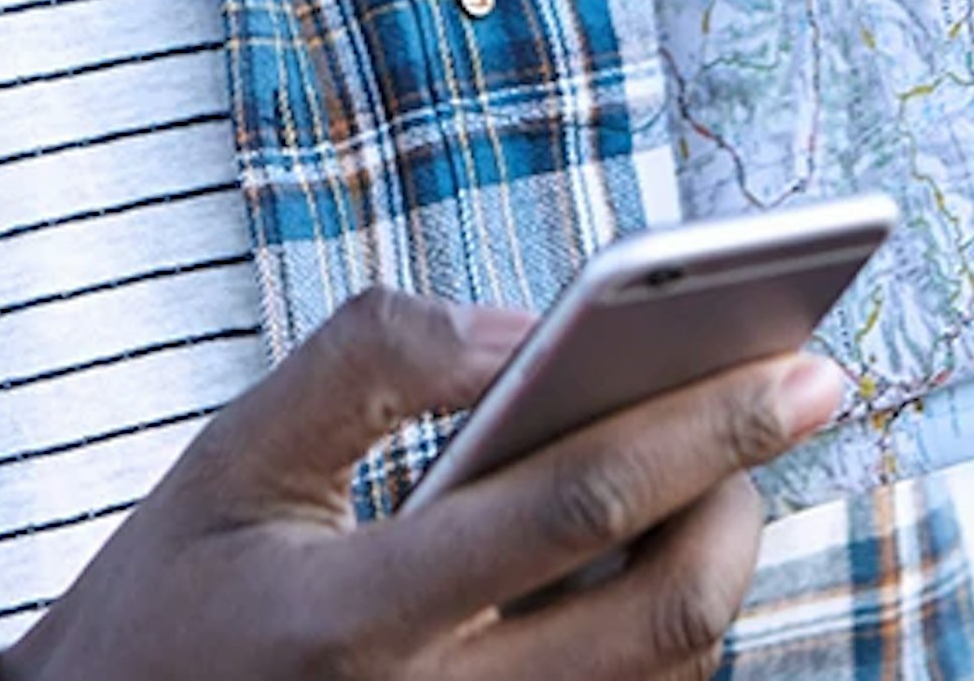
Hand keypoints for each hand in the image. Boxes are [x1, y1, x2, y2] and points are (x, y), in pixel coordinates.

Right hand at [0, 286, 846, 679]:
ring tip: (721, 462)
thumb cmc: (171, 602)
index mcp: (354, 619)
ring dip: (719, 562)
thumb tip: (525, 327)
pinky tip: (657, 550)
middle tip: (786, 398)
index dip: (705, 427)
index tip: (802, 364)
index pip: (575, 510)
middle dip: (750, 493)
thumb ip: (369, 361)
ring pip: (669, 678)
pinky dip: (667, 634)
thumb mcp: (230, 456)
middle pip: (668, 616)